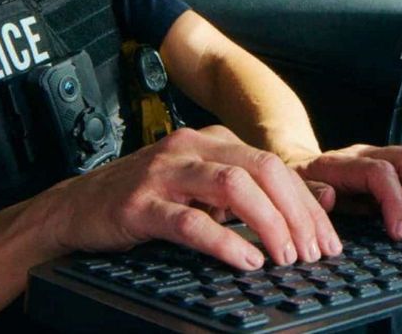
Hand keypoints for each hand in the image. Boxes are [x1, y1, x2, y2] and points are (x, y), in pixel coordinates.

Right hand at [36, 126, 341, 269]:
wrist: (74, 208)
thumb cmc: (145, 198)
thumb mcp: (205, 187)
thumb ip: (256, 191)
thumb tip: (323, 198)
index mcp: (211, 141)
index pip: (274, 165)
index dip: (307, 203)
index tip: (327, 239)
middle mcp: (191, 148)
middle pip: (262, 170)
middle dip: (296, 213)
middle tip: (314, 252)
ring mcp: (164, 174)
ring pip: (233, 186)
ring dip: (268, 224)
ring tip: (285, 257)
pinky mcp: (140, 205)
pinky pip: (190, 221)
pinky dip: (225, 242)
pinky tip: (246, 261)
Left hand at [288, 145, 401, 240]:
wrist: (303, 167)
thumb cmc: (302, 185)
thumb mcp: (297, 191)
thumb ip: (311, 194)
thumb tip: (329, 197)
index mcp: (343, 162)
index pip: (380, 172)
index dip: (396, 202)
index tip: (399, 234)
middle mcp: (368, 153)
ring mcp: (386, 156)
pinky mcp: (398, 168)